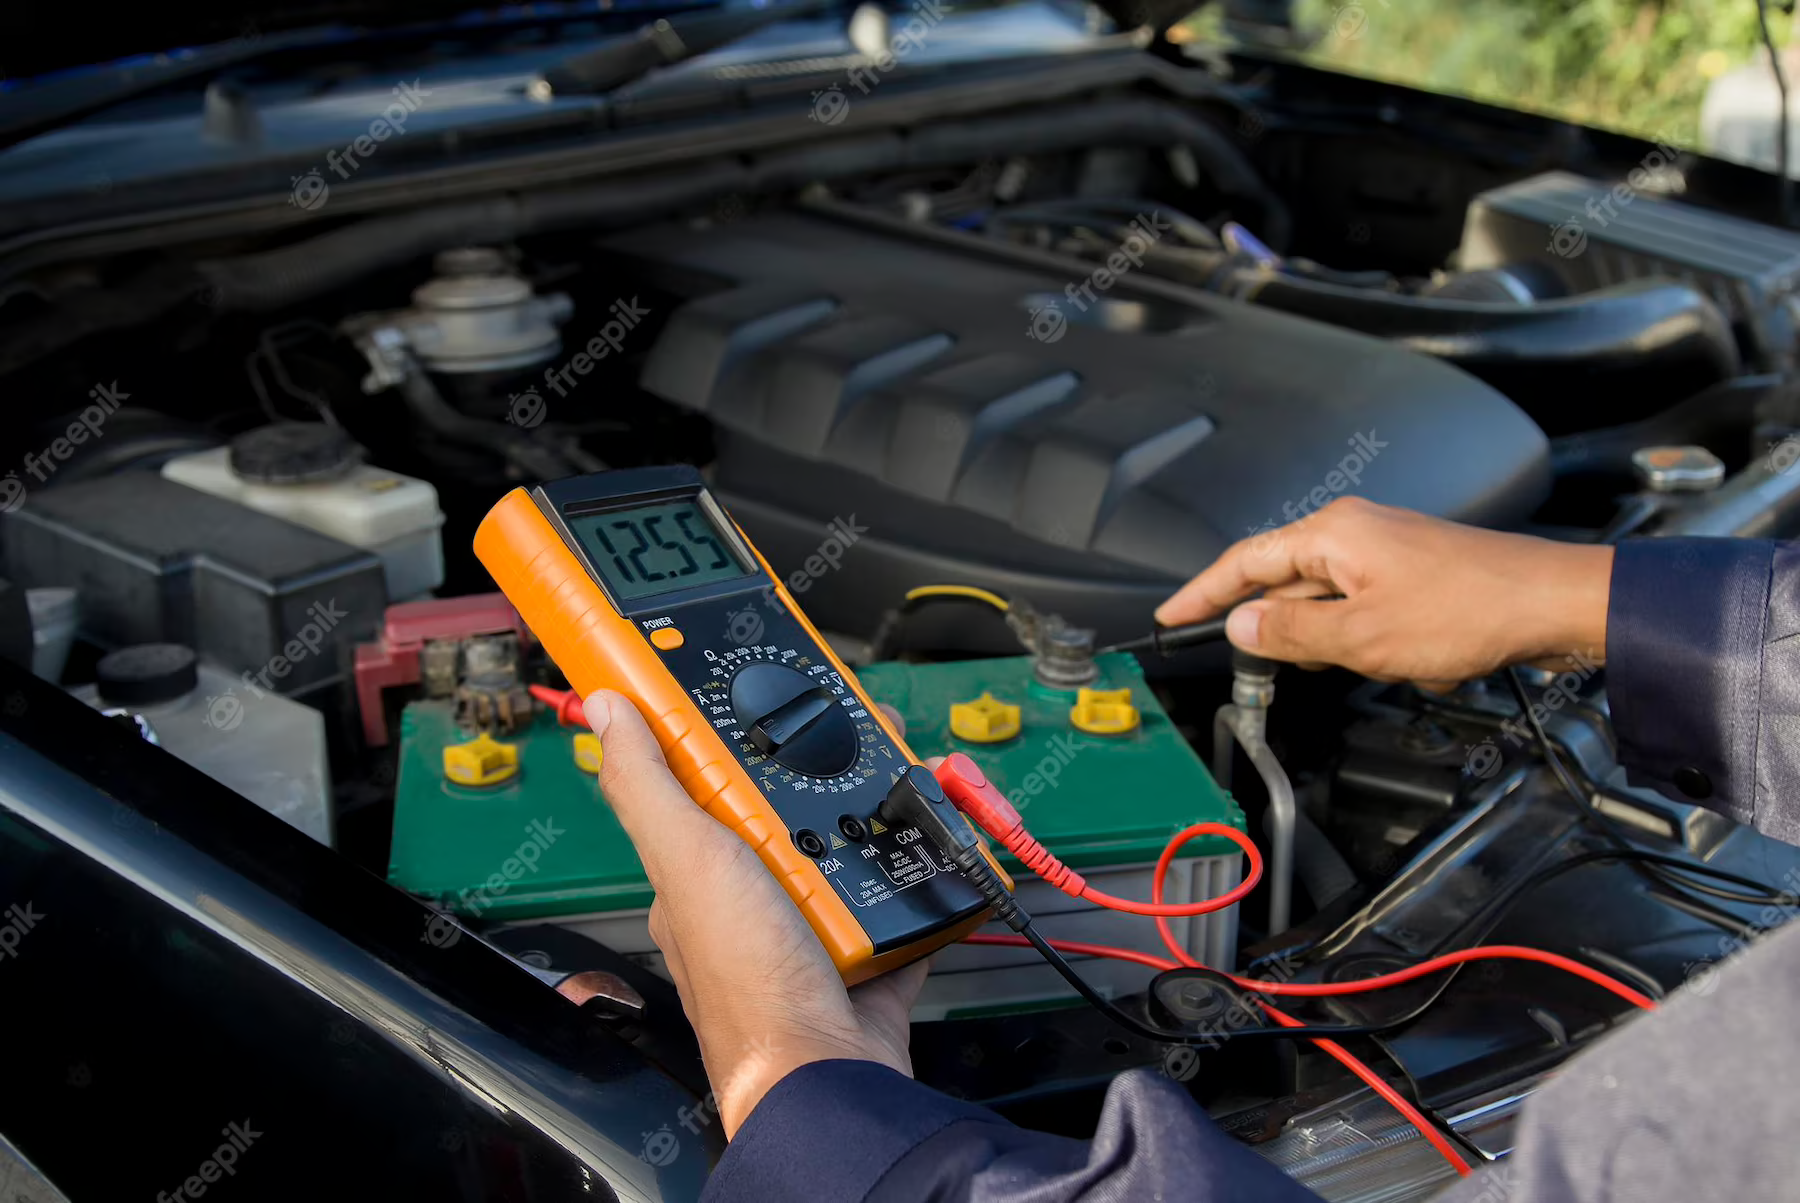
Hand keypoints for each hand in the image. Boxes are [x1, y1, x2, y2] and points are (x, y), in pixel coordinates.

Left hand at [582, 690, 925, 1137]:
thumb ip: (649, 784)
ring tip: (904, 781)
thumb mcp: (689, 860)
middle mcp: (752, 894)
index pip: (710, 776)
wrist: (829, 1072)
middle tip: (864, 728)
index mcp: (700, 867)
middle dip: (830, 763)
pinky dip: (920, 873)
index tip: (765, 682)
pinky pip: (898, 896)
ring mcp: (811, 924)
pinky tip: (933, 843)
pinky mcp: (867, 951)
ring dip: (882, 812)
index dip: (736, 728)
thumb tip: (608, 709)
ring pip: (851, 840)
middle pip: (792, 801)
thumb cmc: (748, 982)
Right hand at [1155, 497, 1613, 683]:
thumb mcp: (1361, 636)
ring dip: (1331, 641)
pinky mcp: (1412, 572)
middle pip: (1283, 581)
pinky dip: (1366, 639)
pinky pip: (1363, 607)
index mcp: (1332, 534)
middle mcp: (1354, 531)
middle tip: (1262, 666)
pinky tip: (1398, 661)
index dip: (1202, 593)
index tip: (1173, 616)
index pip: (1244, 562)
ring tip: (1358, 665)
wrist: (1552, 604)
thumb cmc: (1468, 610)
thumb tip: (1241, 625)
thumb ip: (1291, 632)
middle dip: (1278, 629)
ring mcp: (1385, 550)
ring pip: (1326, 601)